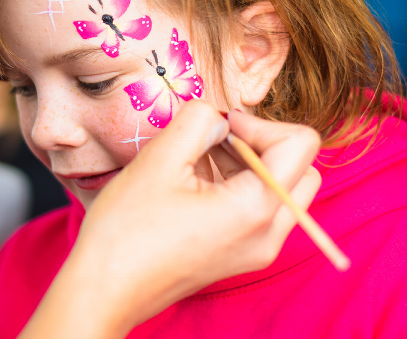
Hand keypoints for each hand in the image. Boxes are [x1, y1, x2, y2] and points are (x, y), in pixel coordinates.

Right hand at [21, 101, 321, 338]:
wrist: (104, 289)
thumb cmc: (126, 230)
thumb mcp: (161, 158)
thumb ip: (200, 120)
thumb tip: (219, 117)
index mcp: (257, 209)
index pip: (301, 143)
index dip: (260, 122)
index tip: (220, 128)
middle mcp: (269, 234)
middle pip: (300, 168)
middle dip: (262, 143)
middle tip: (216, 141)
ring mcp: (258, 249)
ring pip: (283, 188)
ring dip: (250, 163)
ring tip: (199, 161)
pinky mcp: (241, 255)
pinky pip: (262, 209)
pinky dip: (240, 185)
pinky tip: (196, 182)